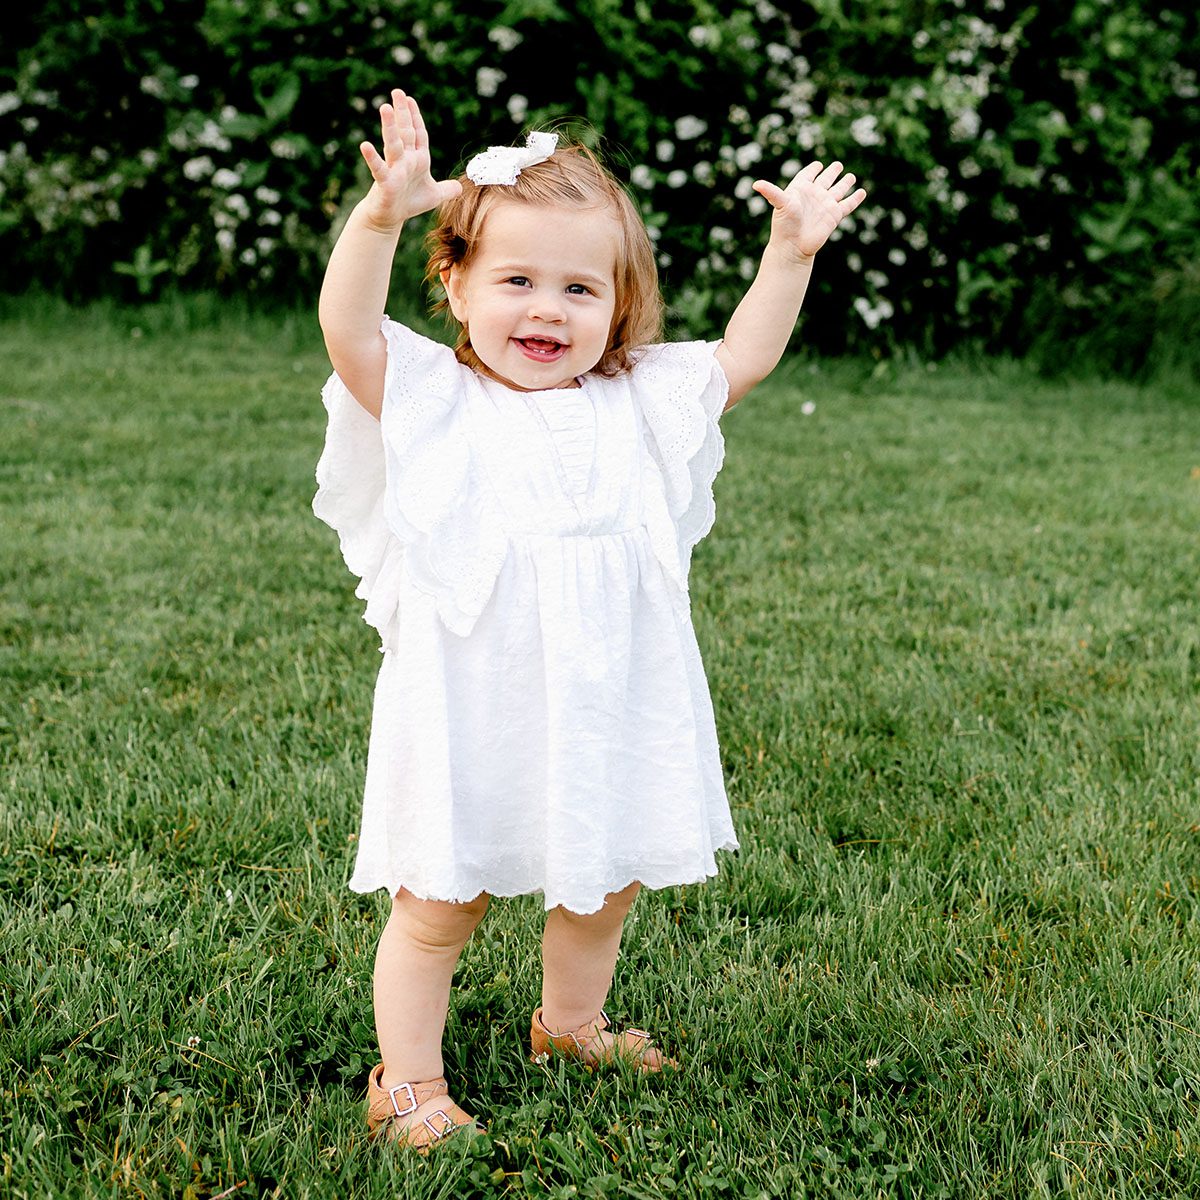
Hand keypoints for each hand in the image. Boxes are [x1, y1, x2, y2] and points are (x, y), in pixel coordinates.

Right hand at [358, 89, 461, 231]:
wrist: (390, 217)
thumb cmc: (409, 203)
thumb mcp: (435, 196)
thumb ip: (447, 189)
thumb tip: (461, 187)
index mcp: (418, 159)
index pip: (419, 134)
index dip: (416, 117)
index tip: (411, 99)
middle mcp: (405, 160)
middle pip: (405, 132)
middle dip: (403, 112)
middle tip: (397, 92)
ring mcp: (394, 169)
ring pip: (393, 145)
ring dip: (390, 127)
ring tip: (385, 107)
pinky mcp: (385, 182)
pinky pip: (379, 168)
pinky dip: (372, 158)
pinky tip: (365, 145)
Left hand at [752, 161, 866, 261]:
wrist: (794, 247)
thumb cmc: (784, 225)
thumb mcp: (780, 203)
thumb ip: (771, 192)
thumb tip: (755, 184)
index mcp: (801, 189)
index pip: (808, 174)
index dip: (812, 170)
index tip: (817, 165)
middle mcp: (814, 195)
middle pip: (826, 179)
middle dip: (832, 172)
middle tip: (837, 165)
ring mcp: (825, 205)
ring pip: (838, 190)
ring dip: (845, 182)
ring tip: (850, 176)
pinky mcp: (835, 215)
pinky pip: (847, 205)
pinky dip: (855, 198)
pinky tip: (862, 192)